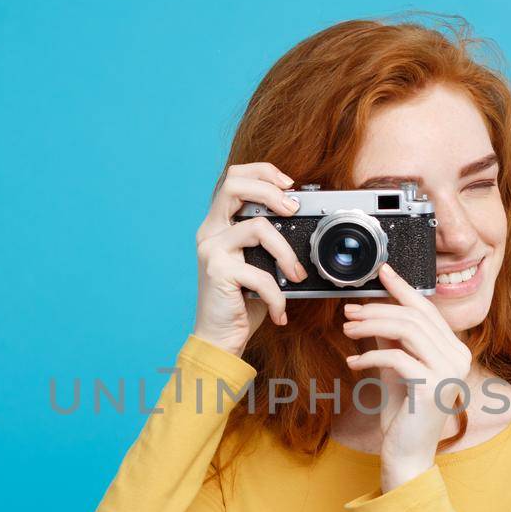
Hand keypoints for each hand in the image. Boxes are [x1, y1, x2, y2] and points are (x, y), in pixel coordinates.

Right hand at [192, 162, 308, 356]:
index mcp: (219, 224)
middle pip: (235, 185)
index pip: (234, 178)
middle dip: (271, 191)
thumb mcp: (259, 264)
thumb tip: (301, 221)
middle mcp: (210, 231)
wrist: (220, 339)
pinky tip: (279, 311)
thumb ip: (269, 241)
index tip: (289, 184)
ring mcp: (211, 250)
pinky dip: (277, 294)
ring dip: (286, 253)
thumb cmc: (242, 302)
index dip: (262, 172)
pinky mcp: (217, 271)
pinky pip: (261, 273)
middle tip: (293, 210)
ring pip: (258, 228)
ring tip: (296, 275)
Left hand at [342, 264, 472, 490]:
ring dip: (371, 326)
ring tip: (348, 330)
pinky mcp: (431, 387)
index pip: (428, 310)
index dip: (403, 289)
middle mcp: (459, 357)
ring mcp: (448, 372)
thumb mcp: (395, 369)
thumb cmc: (404, 415)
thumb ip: (390, 340)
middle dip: (378, 309)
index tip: (382, 273)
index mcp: (455, 350)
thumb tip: (372, 309)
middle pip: (414, 317)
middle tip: (350, 311)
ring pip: (406, 331)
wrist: (408, 455)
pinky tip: (354, 362)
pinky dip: (370, 356)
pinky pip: (396, 358)